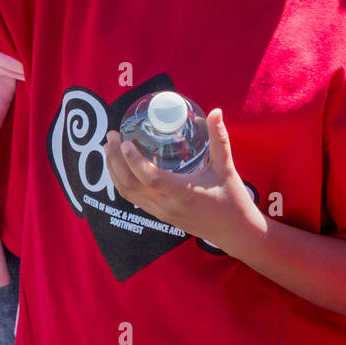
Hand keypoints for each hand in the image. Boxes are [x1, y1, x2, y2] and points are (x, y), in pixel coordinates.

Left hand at [104, 109, 261, 249]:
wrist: (236, 233)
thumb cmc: (232, 200)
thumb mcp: (226, 168)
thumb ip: (219, 139)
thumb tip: (216, 111)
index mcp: (183, 193)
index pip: (151, 178)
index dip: (134, 161)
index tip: (125, 142)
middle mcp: (167, 206)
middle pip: (130, 185)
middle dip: (115, 160)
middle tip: (111, 137)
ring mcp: (161, 213)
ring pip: (128, 194)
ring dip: (114, 171)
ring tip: (109, 148)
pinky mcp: (160, 216)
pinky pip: (134, 199)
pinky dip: (122, 182)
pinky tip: (120, 167)